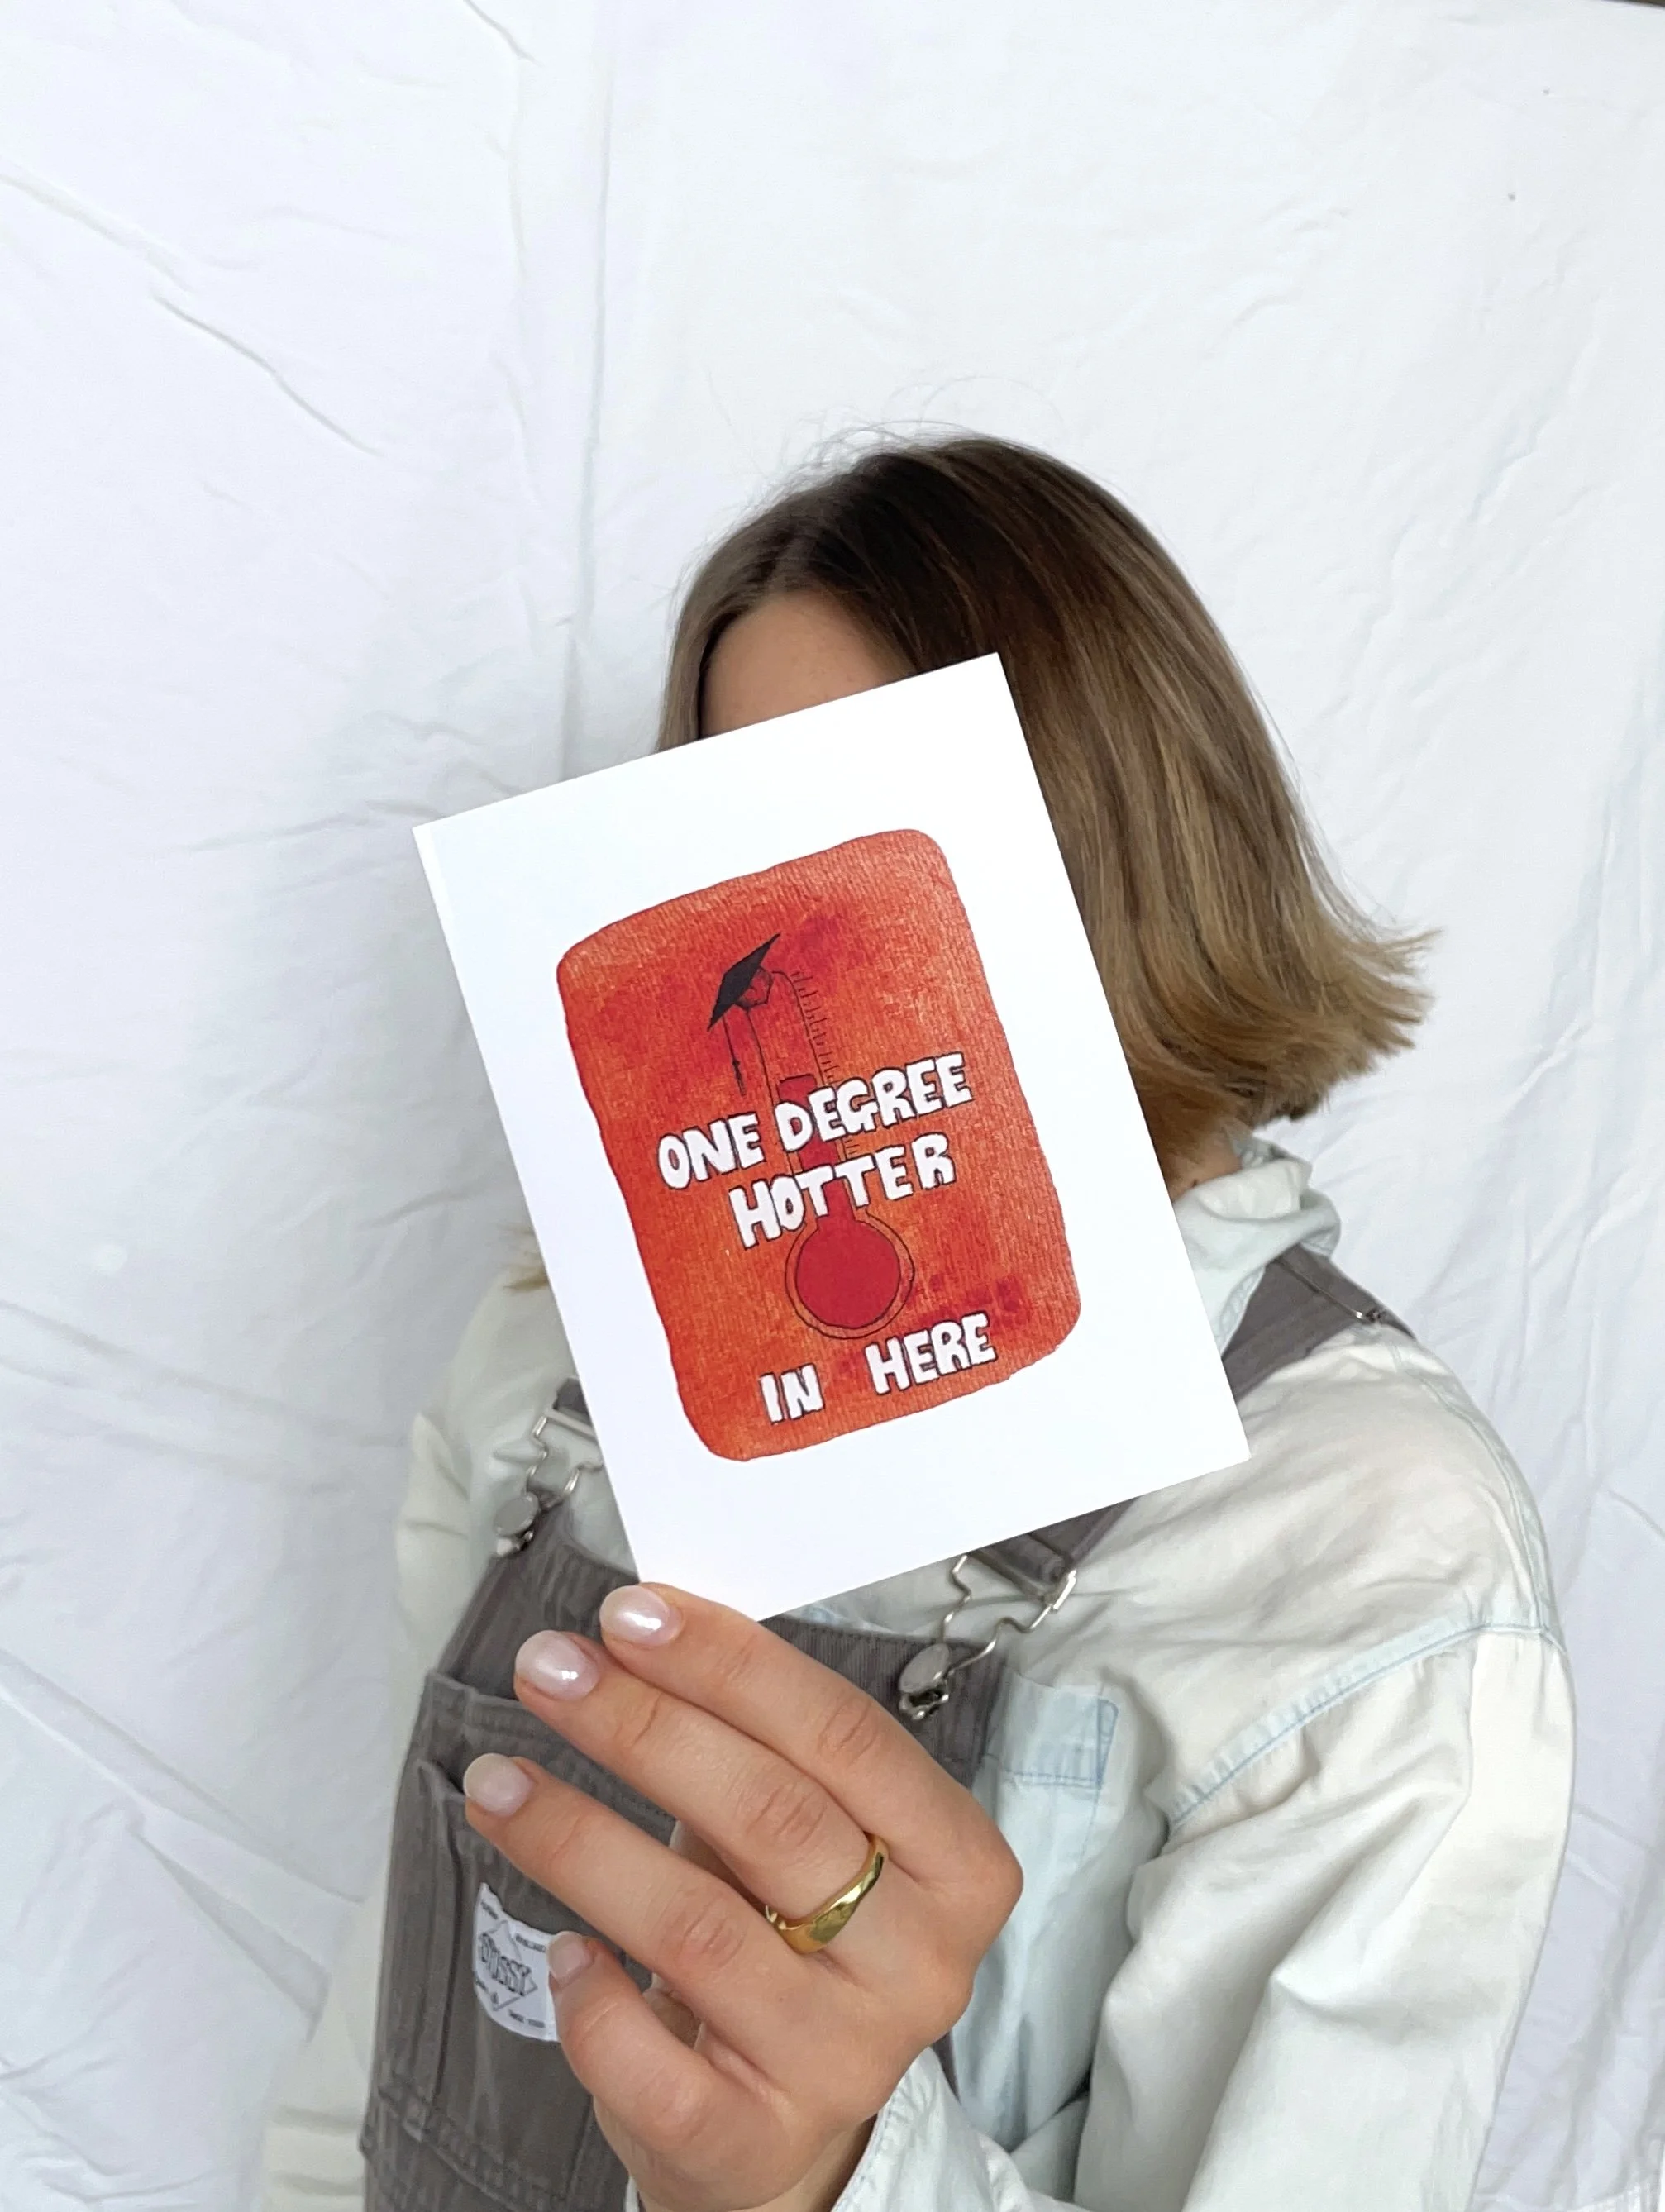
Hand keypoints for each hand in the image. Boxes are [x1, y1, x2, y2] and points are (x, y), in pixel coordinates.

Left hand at [462, 1583, 1021, 2211]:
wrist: (785, 2123)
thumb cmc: (790, 1934)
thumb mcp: (809, 1830)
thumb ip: (755, 1741)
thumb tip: (643, 1631)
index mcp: (958, 1864)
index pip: (844, 1734)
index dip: (731, 1664)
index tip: (632, 1615)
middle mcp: (918, 1964)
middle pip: (770, 1815)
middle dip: (641, 1727)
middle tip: (550, 1670)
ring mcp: (842, 2060)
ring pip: (695, 1929)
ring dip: (579, 1837)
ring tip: (499, 1779)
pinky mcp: (755, 2144)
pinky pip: (653, 2068)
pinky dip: (591, 2002)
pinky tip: (558, 1947)